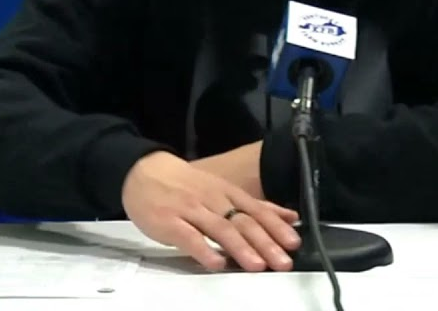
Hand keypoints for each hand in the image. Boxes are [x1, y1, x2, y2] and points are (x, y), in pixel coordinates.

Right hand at [121, 151, 300, 272]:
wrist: (143, 172)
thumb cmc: (185, 185)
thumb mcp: (223, 189)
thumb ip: (254, 205)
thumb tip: (289, 216)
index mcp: (227, 192)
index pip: (257, 210)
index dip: (276, 226)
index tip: (293, 242)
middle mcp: (213, 200)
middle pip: (243, 221)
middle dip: (266, 242)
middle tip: (282, 260)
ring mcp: (191, 211)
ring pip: (220, 229)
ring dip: (241, 248)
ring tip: (257, 265)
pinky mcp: (169, 222)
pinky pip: (188, 237)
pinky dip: (204, 251)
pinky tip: (216, 264)